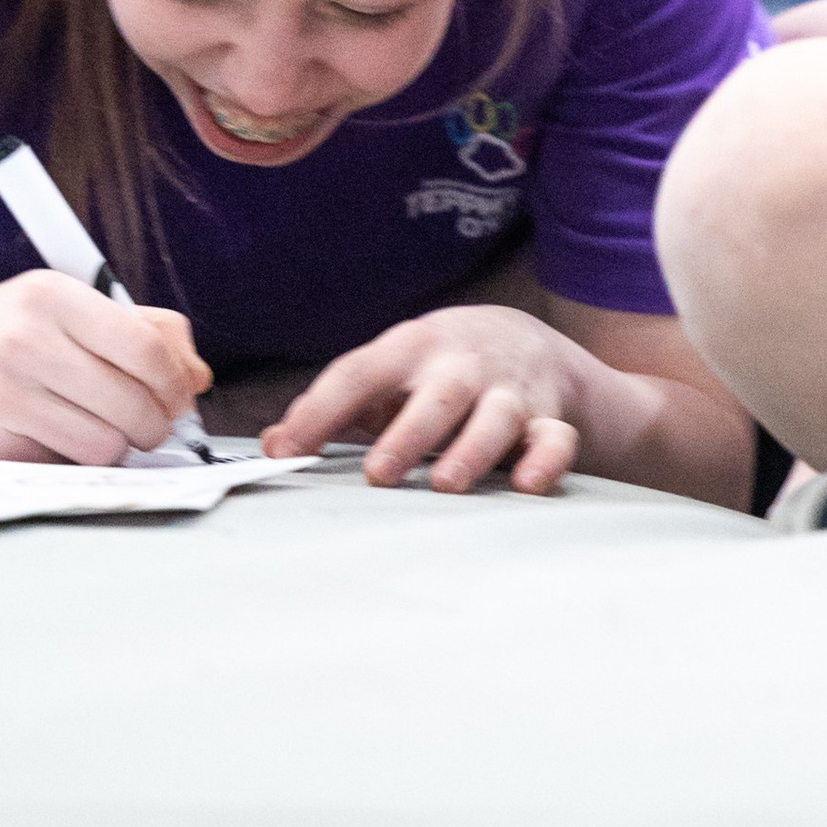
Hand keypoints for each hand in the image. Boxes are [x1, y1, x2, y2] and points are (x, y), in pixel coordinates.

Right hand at [0, 271, 210, 463]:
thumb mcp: (59, 307)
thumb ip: (139, 329)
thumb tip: (198, 376)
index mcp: (51, 296)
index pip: (147, 347)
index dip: (175, 382)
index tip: (177, 395)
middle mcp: (25, 340)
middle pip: (136, 402)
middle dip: (155, 423)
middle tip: (147, 423)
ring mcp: (2, 394)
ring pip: (107, 444)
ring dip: (117, 447)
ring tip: (98, 429)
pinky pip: (66, 466)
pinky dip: (75, 461)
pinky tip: (55, 438)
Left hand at [264, 303, 584, 493]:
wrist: (527, 342)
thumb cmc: (438, 368)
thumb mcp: (388, 371)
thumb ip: (335, 406)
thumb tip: (272, 443)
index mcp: (411, 349)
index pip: (359, 374)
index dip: (321, 411)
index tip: (285, 451)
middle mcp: (462, 366)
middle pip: (438, 395)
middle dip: (409, 434)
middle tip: (379, 473)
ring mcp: (509, 392)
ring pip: (495, 417)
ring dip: (471, 451)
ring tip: (445, 485)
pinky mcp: (549, 419)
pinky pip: (555, 440)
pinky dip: (545, 461)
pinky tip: (526, 485)